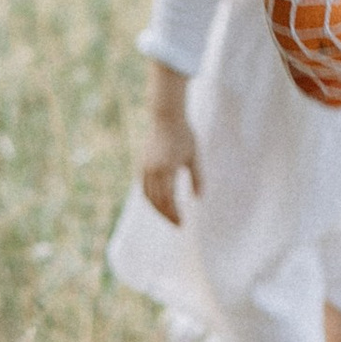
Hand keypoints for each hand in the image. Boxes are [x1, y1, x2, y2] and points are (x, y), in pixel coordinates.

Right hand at [141, 91, 200, 220]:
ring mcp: (145, 168)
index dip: (174, 214)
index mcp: (166, 169)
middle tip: (178, 224)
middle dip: (167, 215)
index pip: (168, 200)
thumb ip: (197, 177)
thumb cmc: (183, 135)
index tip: (182, 223)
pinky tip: (160, 202)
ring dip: (158, 209)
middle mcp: (152, 171)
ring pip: (148, 196)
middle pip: (157, 201)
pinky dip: (151, 198)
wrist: (166, 117)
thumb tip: (199, 198)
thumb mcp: (194, 156)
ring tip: (170, 216)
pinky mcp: (142, 165)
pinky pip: (144, 188)